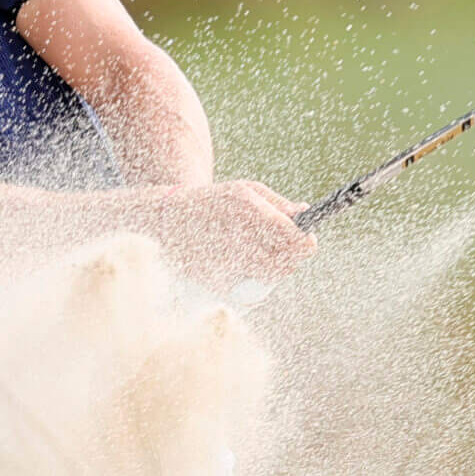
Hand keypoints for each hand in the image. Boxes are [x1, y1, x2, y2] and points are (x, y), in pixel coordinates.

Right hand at [139, 180, 315, 292]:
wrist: (165, 220)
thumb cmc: (212, 202)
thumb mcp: (243, 190)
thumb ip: (277, 203)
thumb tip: (305, 213)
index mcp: (246, 208)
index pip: (291, 235)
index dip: (305, 241)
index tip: (309, 240)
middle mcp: (236, 234)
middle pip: (284, 260)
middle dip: (292, 257)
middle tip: (293, 252)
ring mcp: (224, 260)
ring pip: (269, 276)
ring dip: (276, 269)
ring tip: (269, 257)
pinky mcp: (215, 280)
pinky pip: (249, 286)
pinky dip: (253, 278)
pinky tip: (246, 265)